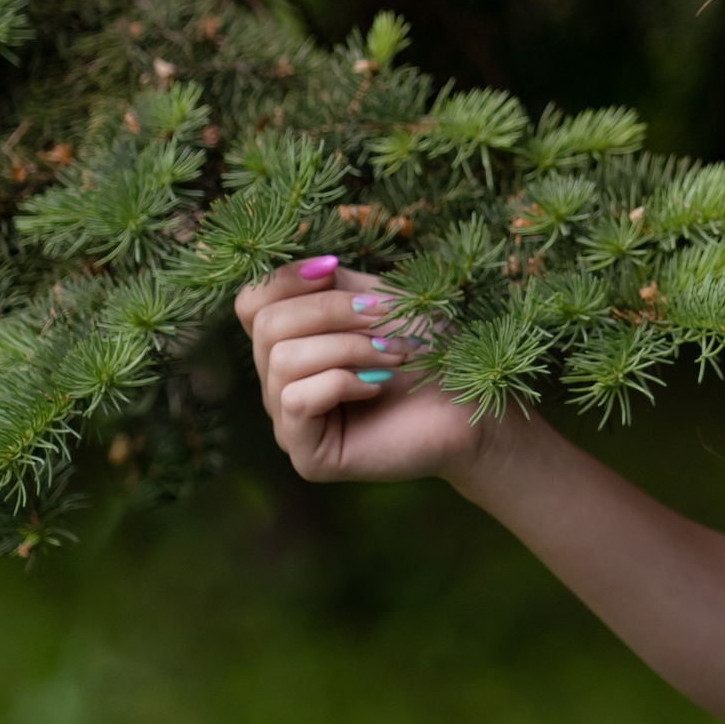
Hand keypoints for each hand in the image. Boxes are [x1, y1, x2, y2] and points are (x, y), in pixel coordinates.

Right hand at [236, 257, 503, 484]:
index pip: (251, 302)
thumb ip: (332, 285)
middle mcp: (279, 383)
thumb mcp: (376, 300)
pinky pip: (296, 399)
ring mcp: (290, 422)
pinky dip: (343, 381)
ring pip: (282, 360)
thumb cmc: (429, 348)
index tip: (336, 269)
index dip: (286, 278)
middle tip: (386, 317)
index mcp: (290, 344)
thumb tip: (313, 267)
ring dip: (350, 347)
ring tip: (394, 355)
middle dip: (333, 310)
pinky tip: (377, 387)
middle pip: (267, 325)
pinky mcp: (308, 455)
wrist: (472, 400)